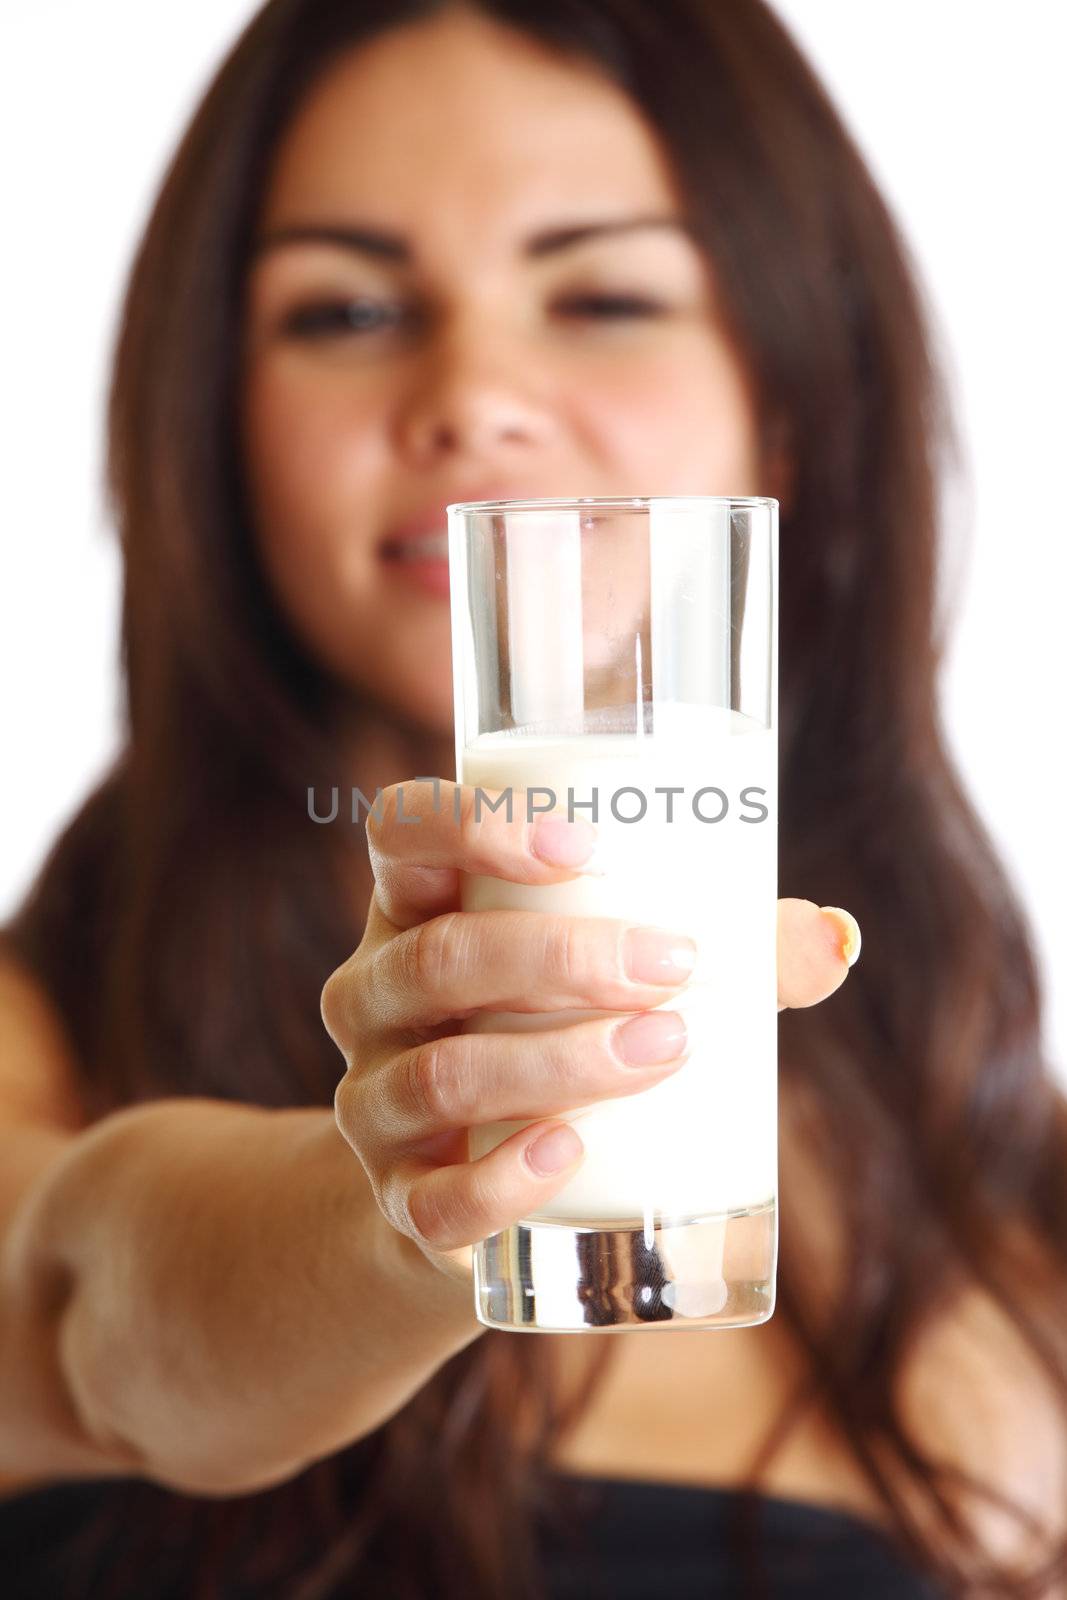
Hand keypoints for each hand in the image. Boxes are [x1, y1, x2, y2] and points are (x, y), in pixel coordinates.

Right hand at [323, 781, 860, 1284]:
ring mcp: (375, 1103)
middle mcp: (374, 997)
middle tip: (674, 964)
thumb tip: (840, 938)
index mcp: (417, 910)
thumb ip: (721, 954)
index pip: (400, 833)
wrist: (460, 1196)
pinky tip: (567, 1155)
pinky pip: (430, 1199)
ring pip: (439, 1074)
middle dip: (558, 957)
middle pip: (434, 958)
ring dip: (556, 1061)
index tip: (581, 846)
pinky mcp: (399, 1202)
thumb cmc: (550, 1041)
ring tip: (665, 1048)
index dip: (469, 824)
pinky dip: (499, 1180)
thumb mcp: (608, 980)